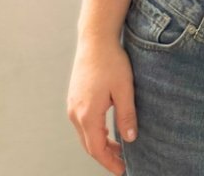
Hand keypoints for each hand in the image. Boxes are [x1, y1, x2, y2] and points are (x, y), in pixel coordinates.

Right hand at [67, 38, 137, 174]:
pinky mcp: (74, 100)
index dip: (109, 162)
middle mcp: (76, 114)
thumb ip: (127, 115)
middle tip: (123, 162)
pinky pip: (83, 124)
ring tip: (118, 149)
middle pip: (89, 145)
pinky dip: (95, 133)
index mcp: (88, 114)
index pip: (97, 149)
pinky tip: (107, 131)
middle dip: (106, 156)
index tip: (122, 170)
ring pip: (85, 135)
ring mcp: (73, 107)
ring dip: (100, 144)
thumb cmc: (111, 61)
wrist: (95, 40)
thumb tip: (131, 139)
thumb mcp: (124, 88)